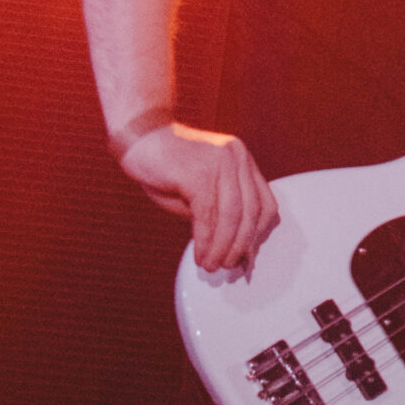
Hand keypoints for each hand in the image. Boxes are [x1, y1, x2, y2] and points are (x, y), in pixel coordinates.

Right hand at [120, 121, 279, 273]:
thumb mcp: (200, 191)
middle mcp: (237, 158)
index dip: (257, 234)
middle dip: (241, 245)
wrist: (139, 139)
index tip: (246, 256)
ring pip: (232, 215)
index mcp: (242, 160)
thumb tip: (232, 249)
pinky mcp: (197, 172)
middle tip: (227, 266)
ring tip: (211, 265)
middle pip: (252, 211)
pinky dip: (205, 240)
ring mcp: (219, 162)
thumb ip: (218, 213)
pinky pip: (207, 215)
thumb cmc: (167, 168)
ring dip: (223, 247)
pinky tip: (199, 254)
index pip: (264, 203)